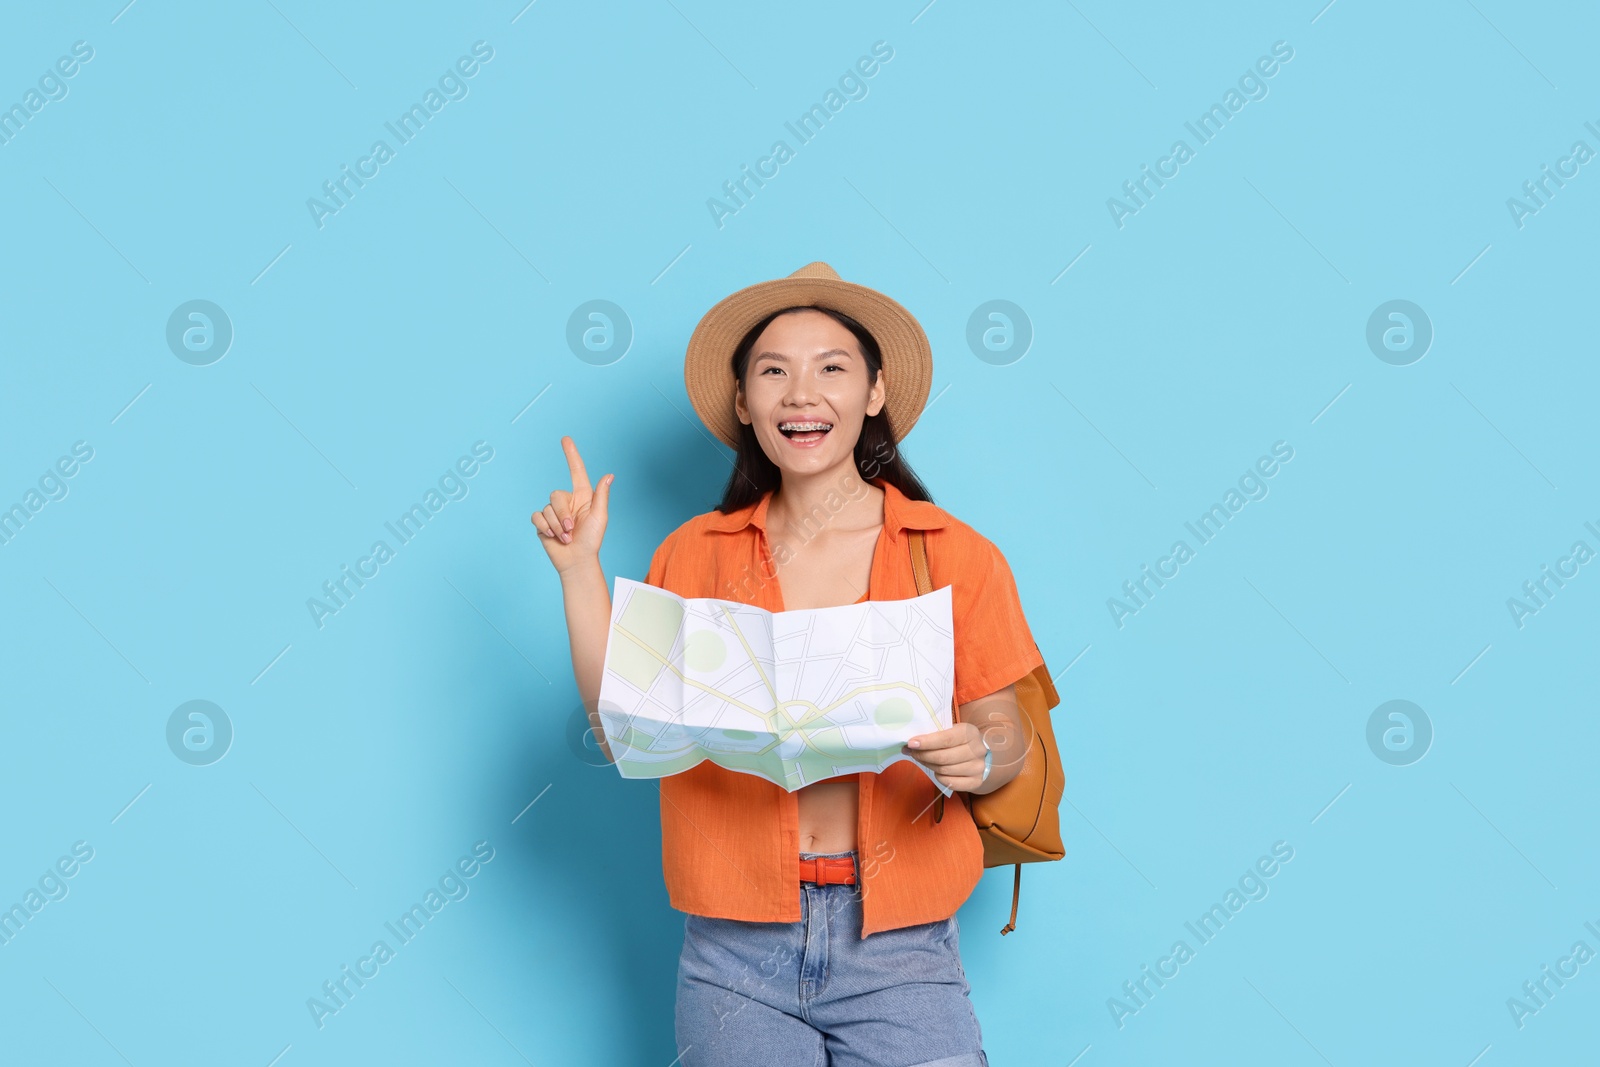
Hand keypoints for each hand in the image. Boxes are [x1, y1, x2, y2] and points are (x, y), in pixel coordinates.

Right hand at [531, 436, 612, 573]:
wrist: (577, 561)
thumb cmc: (592, 540)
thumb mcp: (600, 517)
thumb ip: (601, 495)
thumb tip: (609, 475)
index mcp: (582, 496)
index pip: (576, 471)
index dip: (571, 455)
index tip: (565, 439)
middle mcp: (567, 502)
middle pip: (555, 495)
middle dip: (563, 515)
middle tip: (572, 530)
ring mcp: (553, 513)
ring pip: (546, 509)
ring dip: (557, 526)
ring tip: (566, 537)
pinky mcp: (542, 523)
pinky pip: (537, 517)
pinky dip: (545, 527)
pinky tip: (552, 537)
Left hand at [901, 721, 987, 792]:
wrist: (982, 757)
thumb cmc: (960, 741)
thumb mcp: (951, 731)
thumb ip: (934, 736)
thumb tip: (910, 744)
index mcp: (970, 733)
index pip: (946, 739)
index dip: (927, 742)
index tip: (911, 743)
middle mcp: (977, 750)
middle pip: (943, 757)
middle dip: (923, 755)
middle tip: (912, 752)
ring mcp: (978, 768)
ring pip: (944, 770)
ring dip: (929, 765)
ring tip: (923, 760)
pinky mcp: (976, 782)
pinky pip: (950, 782)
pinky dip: (939, 777)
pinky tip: (937, 771)